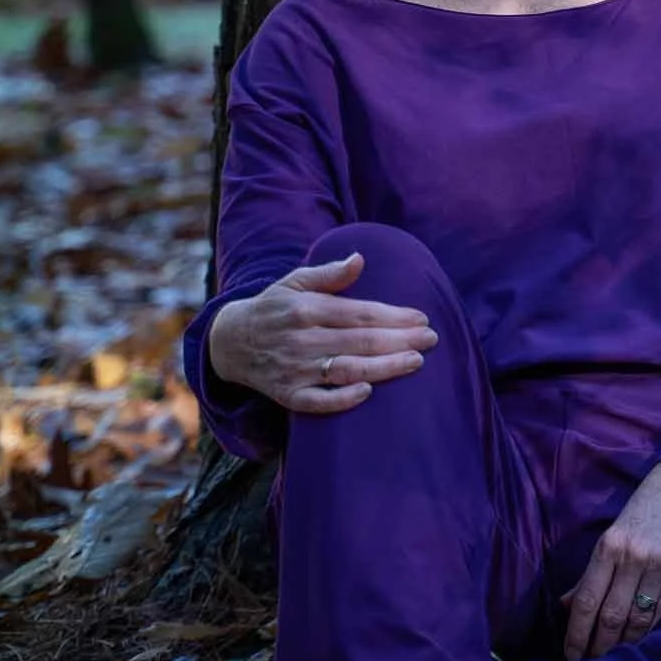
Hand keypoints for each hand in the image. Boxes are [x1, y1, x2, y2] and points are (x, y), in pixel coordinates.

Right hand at [205, 253, 437, 413]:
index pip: (359, 313)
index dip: (393, 316)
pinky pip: (317, 402)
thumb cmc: (274, 308)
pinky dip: (341, 399)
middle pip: (359, 341)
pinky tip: (368, 392)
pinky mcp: (287, 395)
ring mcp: (295, 369)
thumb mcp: (295, 282)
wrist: (229, 342)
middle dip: (399, 340)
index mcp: (307, 309)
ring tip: (416, 362)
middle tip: (432, 340)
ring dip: (383, 368)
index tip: (422, 318)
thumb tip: (359, 259)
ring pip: (346, 370)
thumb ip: (329, 274)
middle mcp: (302, 339)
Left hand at [562, 461, 660, 660]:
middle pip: (610, 615)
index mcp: (609, 546)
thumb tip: (568, 605)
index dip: (576, 634)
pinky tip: (644, 646)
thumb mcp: (613, 533)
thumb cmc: (646, 507)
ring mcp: (660, 563)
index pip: (586, 601)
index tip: (570, 657)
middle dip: (598, 648)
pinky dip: (653, 632)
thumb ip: (592, 571)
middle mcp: (632, 556)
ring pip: (638, 618)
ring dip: (625, 646)